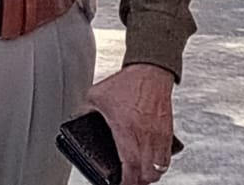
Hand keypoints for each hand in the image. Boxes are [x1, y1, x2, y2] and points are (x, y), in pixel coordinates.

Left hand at [83, 63, 175, 184]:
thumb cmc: (127, 82)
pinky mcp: (168, 131)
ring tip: (141, 174)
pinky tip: (152, 160)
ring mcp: (159, 135)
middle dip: (138, 182)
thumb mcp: (96, 95)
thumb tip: (76, 120)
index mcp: (126, 132)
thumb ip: (85, 111)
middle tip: (130, 180)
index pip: (130, 169)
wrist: (150, 71)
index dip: (125, 182)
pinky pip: (167, 156)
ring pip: (159, 168)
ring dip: (150, 174)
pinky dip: (160, 163)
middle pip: (148, 175)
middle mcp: (145, 137)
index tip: (119, 184)